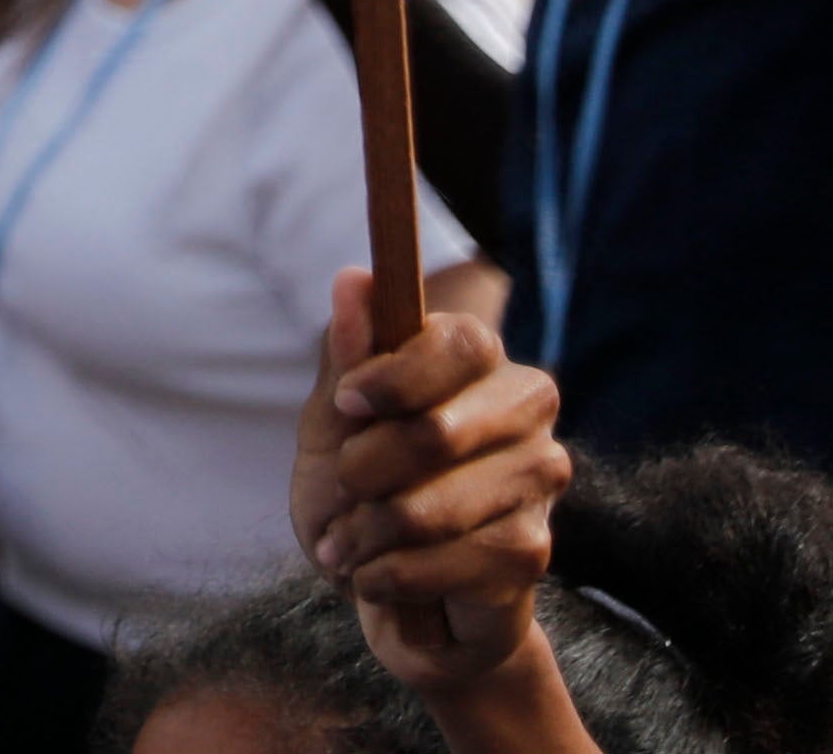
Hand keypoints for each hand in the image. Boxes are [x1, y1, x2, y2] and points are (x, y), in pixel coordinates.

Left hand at [294, 279, 568, 692]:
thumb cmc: (359, 491)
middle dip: (364, 471)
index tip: (346, 403)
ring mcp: (538, 478)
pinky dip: (393, 574)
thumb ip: (346, 357)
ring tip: (348, 543)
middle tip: (342, 490)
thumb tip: (352, 280)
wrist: (392, 590)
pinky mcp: (535, 548)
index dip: (393, 375)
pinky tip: (377, 575)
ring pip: (436, 505)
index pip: (459, 342)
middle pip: (438, 430)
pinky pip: (452, 560)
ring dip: (369, 532)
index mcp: (475, 359)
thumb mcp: (332, 423)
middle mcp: (523, 408)